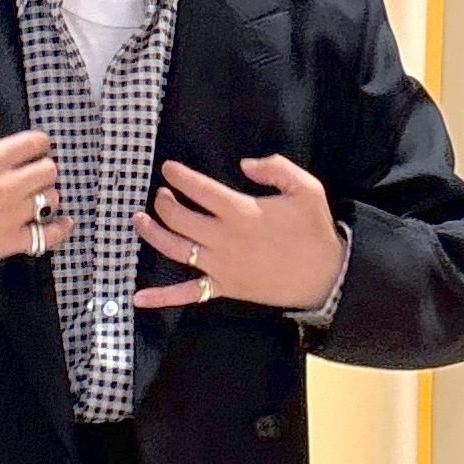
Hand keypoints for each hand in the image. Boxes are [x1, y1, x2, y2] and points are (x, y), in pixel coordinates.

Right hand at [0, 97, 74, 265]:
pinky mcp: (10, 242)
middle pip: (49, 170)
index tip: (30, 147)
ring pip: (51, 199)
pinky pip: (48, 236)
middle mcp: (5, 187)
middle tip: (31, 171)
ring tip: (34, 196)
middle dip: (43, 166)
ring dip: (47, 194)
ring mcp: (10, 217)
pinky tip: (62, 221)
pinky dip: (59, 228)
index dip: (36, 142)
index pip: (34, 143)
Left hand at [132, 154, 346, 308]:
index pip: (199, 190)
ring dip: (152, 233)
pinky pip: (187, 294)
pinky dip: (161, 297)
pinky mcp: (223, 287)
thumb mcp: (306, 188)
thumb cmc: (314, 230)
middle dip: (164, 202)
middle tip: (161, 194)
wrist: (324, 277)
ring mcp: (220, 266)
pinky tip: (138, 298)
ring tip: (138, 219)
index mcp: (241, 212)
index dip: (179, 176)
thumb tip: (244, 165)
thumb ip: (275, 168)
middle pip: (179, 218)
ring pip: (174, 249)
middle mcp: (224, 239)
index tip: (168, 168)